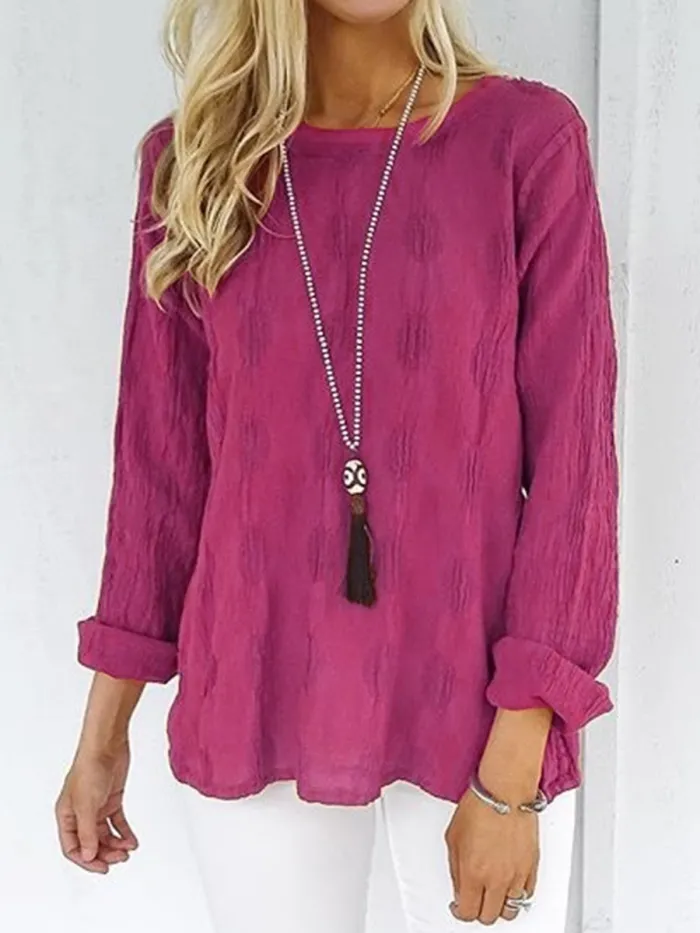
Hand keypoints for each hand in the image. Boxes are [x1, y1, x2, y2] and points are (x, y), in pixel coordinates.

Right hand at [55, 739, 137, 873]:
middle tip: (119, 859)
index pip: (72, 847)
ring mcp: (96, 806)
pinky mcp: (111, 799)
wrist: (107, 745)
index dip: (87, 860)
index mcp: (66, 815)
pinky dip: (124, 832)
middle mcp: (80, 813)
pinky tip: (132, 841)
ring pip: (105, 834)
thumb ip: (88, 832)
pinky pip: (117, 822)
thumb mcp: (86, 805)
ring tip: (128, 850)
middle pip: (91, 843)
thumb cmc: (90, 768)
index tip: (102, 868)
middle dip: (105, 853)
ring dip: (116, 844)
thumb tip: (89, 856)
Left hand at [445, 786, 538, 923]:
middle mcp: (497, 879)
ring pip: (511, 910)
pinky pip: (527, 894)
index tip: (459, 906)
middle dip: (479, 910)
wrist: (505, 792)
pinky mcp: (532, 867)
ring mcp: (516, 875)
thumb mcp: (453, 838)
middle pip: (489, 916)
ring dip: (500, 905)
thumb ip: (456, 869)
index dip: (460, 912)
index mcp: (473, 873)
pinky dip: (517, 895)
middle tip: (475, 899)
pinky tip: (509, 885)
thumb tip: (459, 887)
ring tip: (492, 894)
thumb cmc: (479, 807)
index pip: (467, 912)